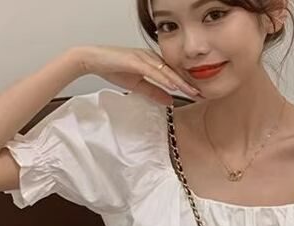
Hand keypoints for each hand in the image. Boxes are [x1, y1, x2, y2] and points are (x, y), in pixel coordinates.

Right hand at [73, 45, 201, 104]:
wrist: (92, 60)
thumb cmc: (113, 68)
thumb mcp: (137, 85)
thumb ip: (154, 92)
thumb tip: (170, 100)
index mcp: (152, 62)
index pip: (173, 75)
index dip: (186, 85)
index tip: (198, 95)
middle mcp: (151, 57)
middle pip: (173, 72)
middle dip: (188, 84)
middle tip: (201, 94)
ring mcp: (143, 57)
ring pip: (166, 71)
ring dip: (180, 82)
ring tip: (192, 91)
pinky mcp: (135, 59)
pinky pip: (153, 70)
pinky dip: (164, 78)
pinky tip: (173, 85)